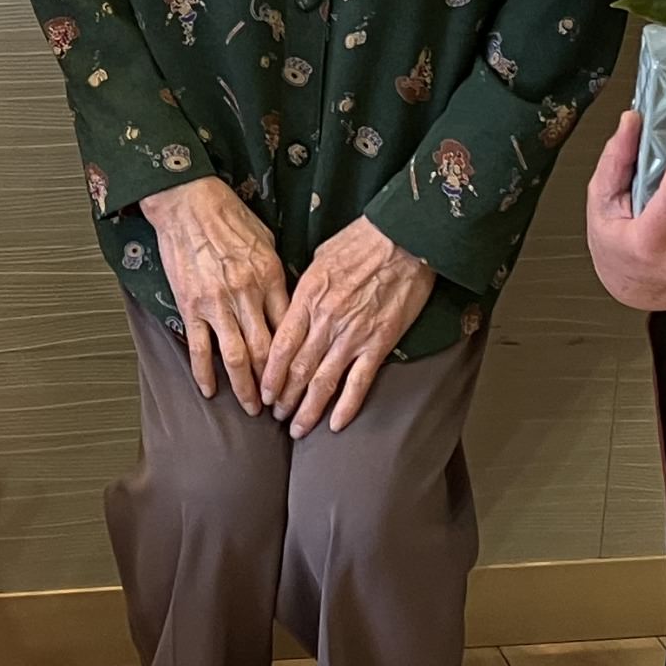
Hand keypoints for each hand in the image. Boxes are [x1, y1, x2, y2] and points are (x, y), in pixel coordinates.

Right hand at [139, 176, 286, 413]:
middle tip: (283, 406)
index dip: (297, 358)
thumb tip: (289, 303)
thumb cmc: (229, 216)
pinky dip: (204, 372)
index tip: (302, 377)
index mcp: (271, 277)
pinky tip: (210, 391)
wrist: (187, 201)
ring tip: (253, 409)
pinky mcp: (190, 305)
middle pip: (267, 351)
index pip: (290, 328)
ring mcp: (217, 303)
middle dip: (276, 384)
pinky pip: (199, 347)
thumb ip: (277, 276)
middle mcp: (248, 294)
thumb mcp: (266, 241)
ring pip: (236, 356)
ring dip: (246, 387)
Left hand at [261, 215, 437, 435]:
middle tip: (275, 415)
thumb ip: (305, 288)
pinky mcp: (380, 342)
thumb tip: (294, 308)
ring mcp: (353, 335)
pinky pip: (360, 382)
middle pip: (298, 370)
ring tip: (297, 428)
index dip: (269, 375)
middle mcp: (326, 321)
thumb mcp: (320, 258)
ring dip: (308, 409)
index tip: (262, 392)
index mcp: (307, 298)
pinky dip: (347, 406)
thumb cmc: (361, 240)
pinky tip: (336, 425)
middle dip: (283, 398)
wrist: (404, 237)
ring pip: (323, 382)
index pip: (281, 346)